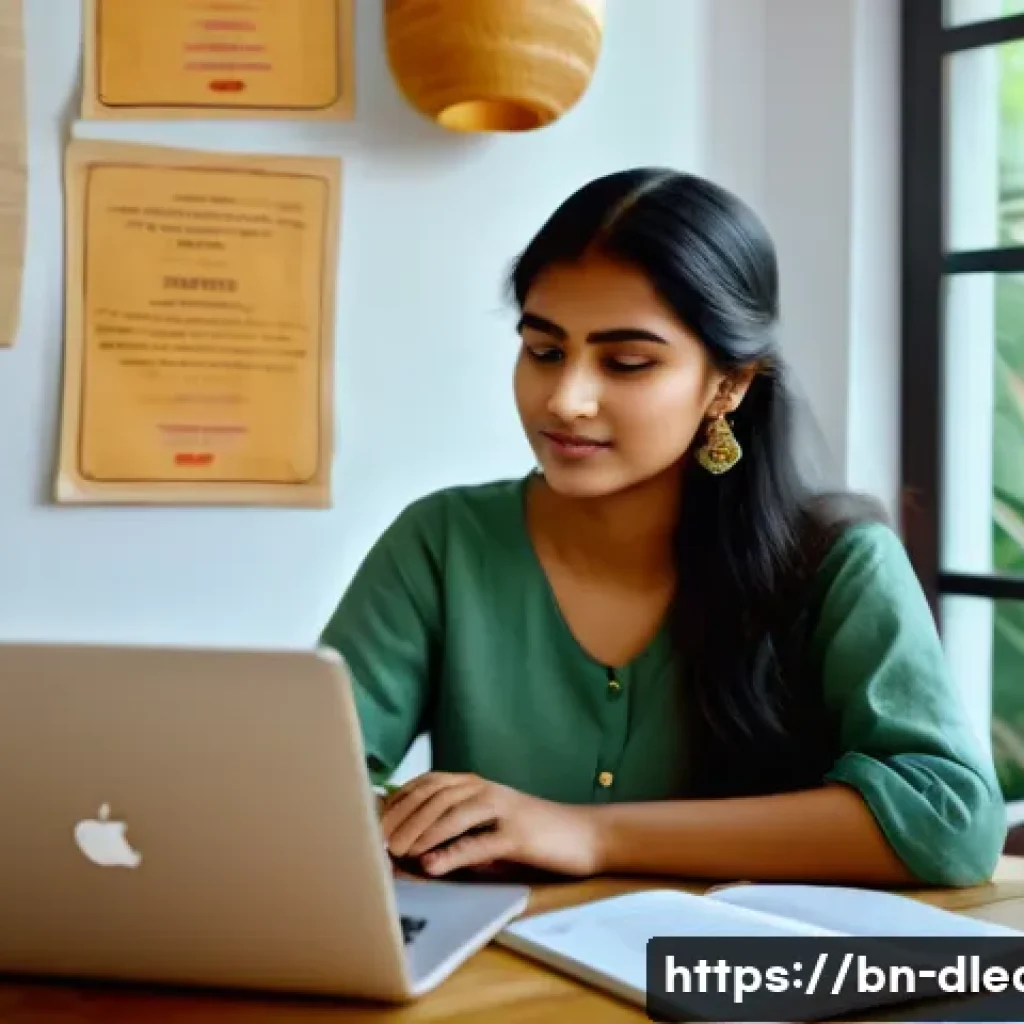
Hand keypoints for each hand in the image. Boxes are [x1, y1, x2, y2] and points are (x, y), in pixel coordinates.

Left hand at [378, 772, 602, 878]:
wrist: (582, 834)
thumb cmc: (528, 832)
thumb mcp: (487, 822)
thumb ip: (453, 824)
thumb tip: (405, 838)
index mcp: (474, 784)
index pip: (426, 785)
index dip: (397, 802)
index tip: (372, 822)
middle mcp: (485, 789)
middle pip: (434, 797)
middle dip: (402, 819)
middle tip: (376, 842)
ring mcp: (503, 810)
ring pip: (453, 815)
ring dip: (421, 834)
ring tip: (396, 853)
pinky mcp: (518, 835)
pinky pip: (479, 843)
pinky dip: (452, 854)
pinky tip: (432, 865)